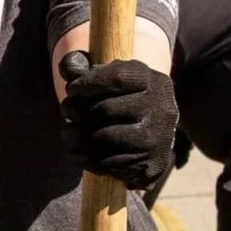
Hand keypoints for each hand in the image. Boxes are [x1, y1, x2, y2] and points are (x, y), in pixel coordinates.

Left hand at [58, 52, 178, 189]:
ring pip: (104, 138)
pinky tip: (80, 152)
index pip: (117, 78)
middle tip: (68, 114)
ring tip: (68, 133)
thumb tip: (69, 66)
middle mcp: (162, 108)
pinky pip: (109, 163)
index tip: (72, 89)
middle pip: (105, 109)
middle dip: (77, 112)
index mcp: (153, 81)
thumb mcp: (105, 77)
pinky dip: (87, 159)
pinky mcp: (153, 164)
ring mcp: (159, 138)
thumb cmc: (118, 100)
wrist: (149, 135)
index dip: (87, 83)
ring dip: (76, 138)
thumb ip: (82, 67)